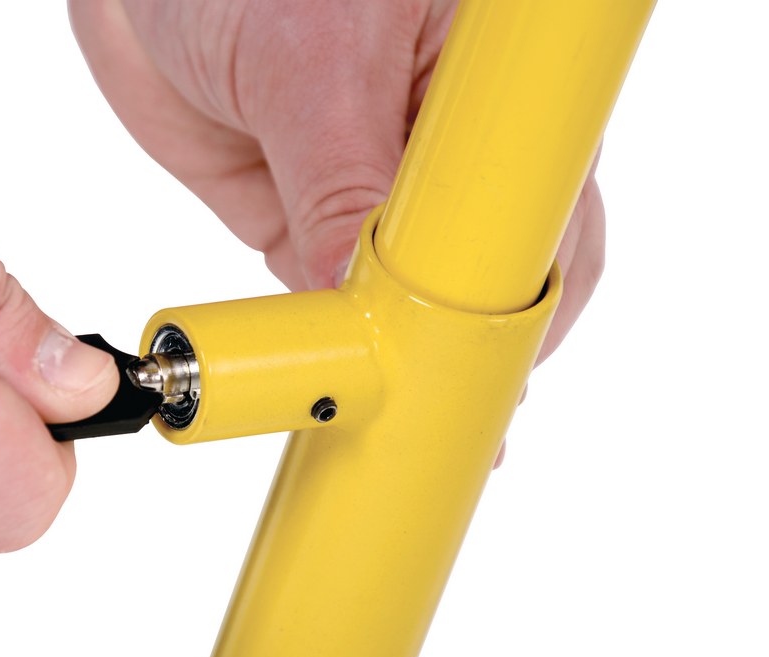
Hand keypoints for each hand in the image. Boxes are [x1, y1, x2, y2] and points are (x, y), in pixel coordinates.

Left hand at [70, 0, 602, 363]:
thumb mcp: (304, 61)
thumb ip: (339, 180)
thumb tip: (367, 289)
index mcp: (485, 80)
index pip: (544, 204)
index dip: (527, 291)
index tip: (493, 359)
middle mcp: (441, 141)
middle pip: (487, 265)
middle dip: (463, 335)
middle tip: (438, 404)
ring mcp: (371, 186)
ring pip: (406, 292)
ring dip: (391, 348)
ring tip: (379, 402)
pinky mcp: (303, 217)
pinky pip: (327, 293)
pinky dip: (323, 338)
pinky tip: (319, 369)